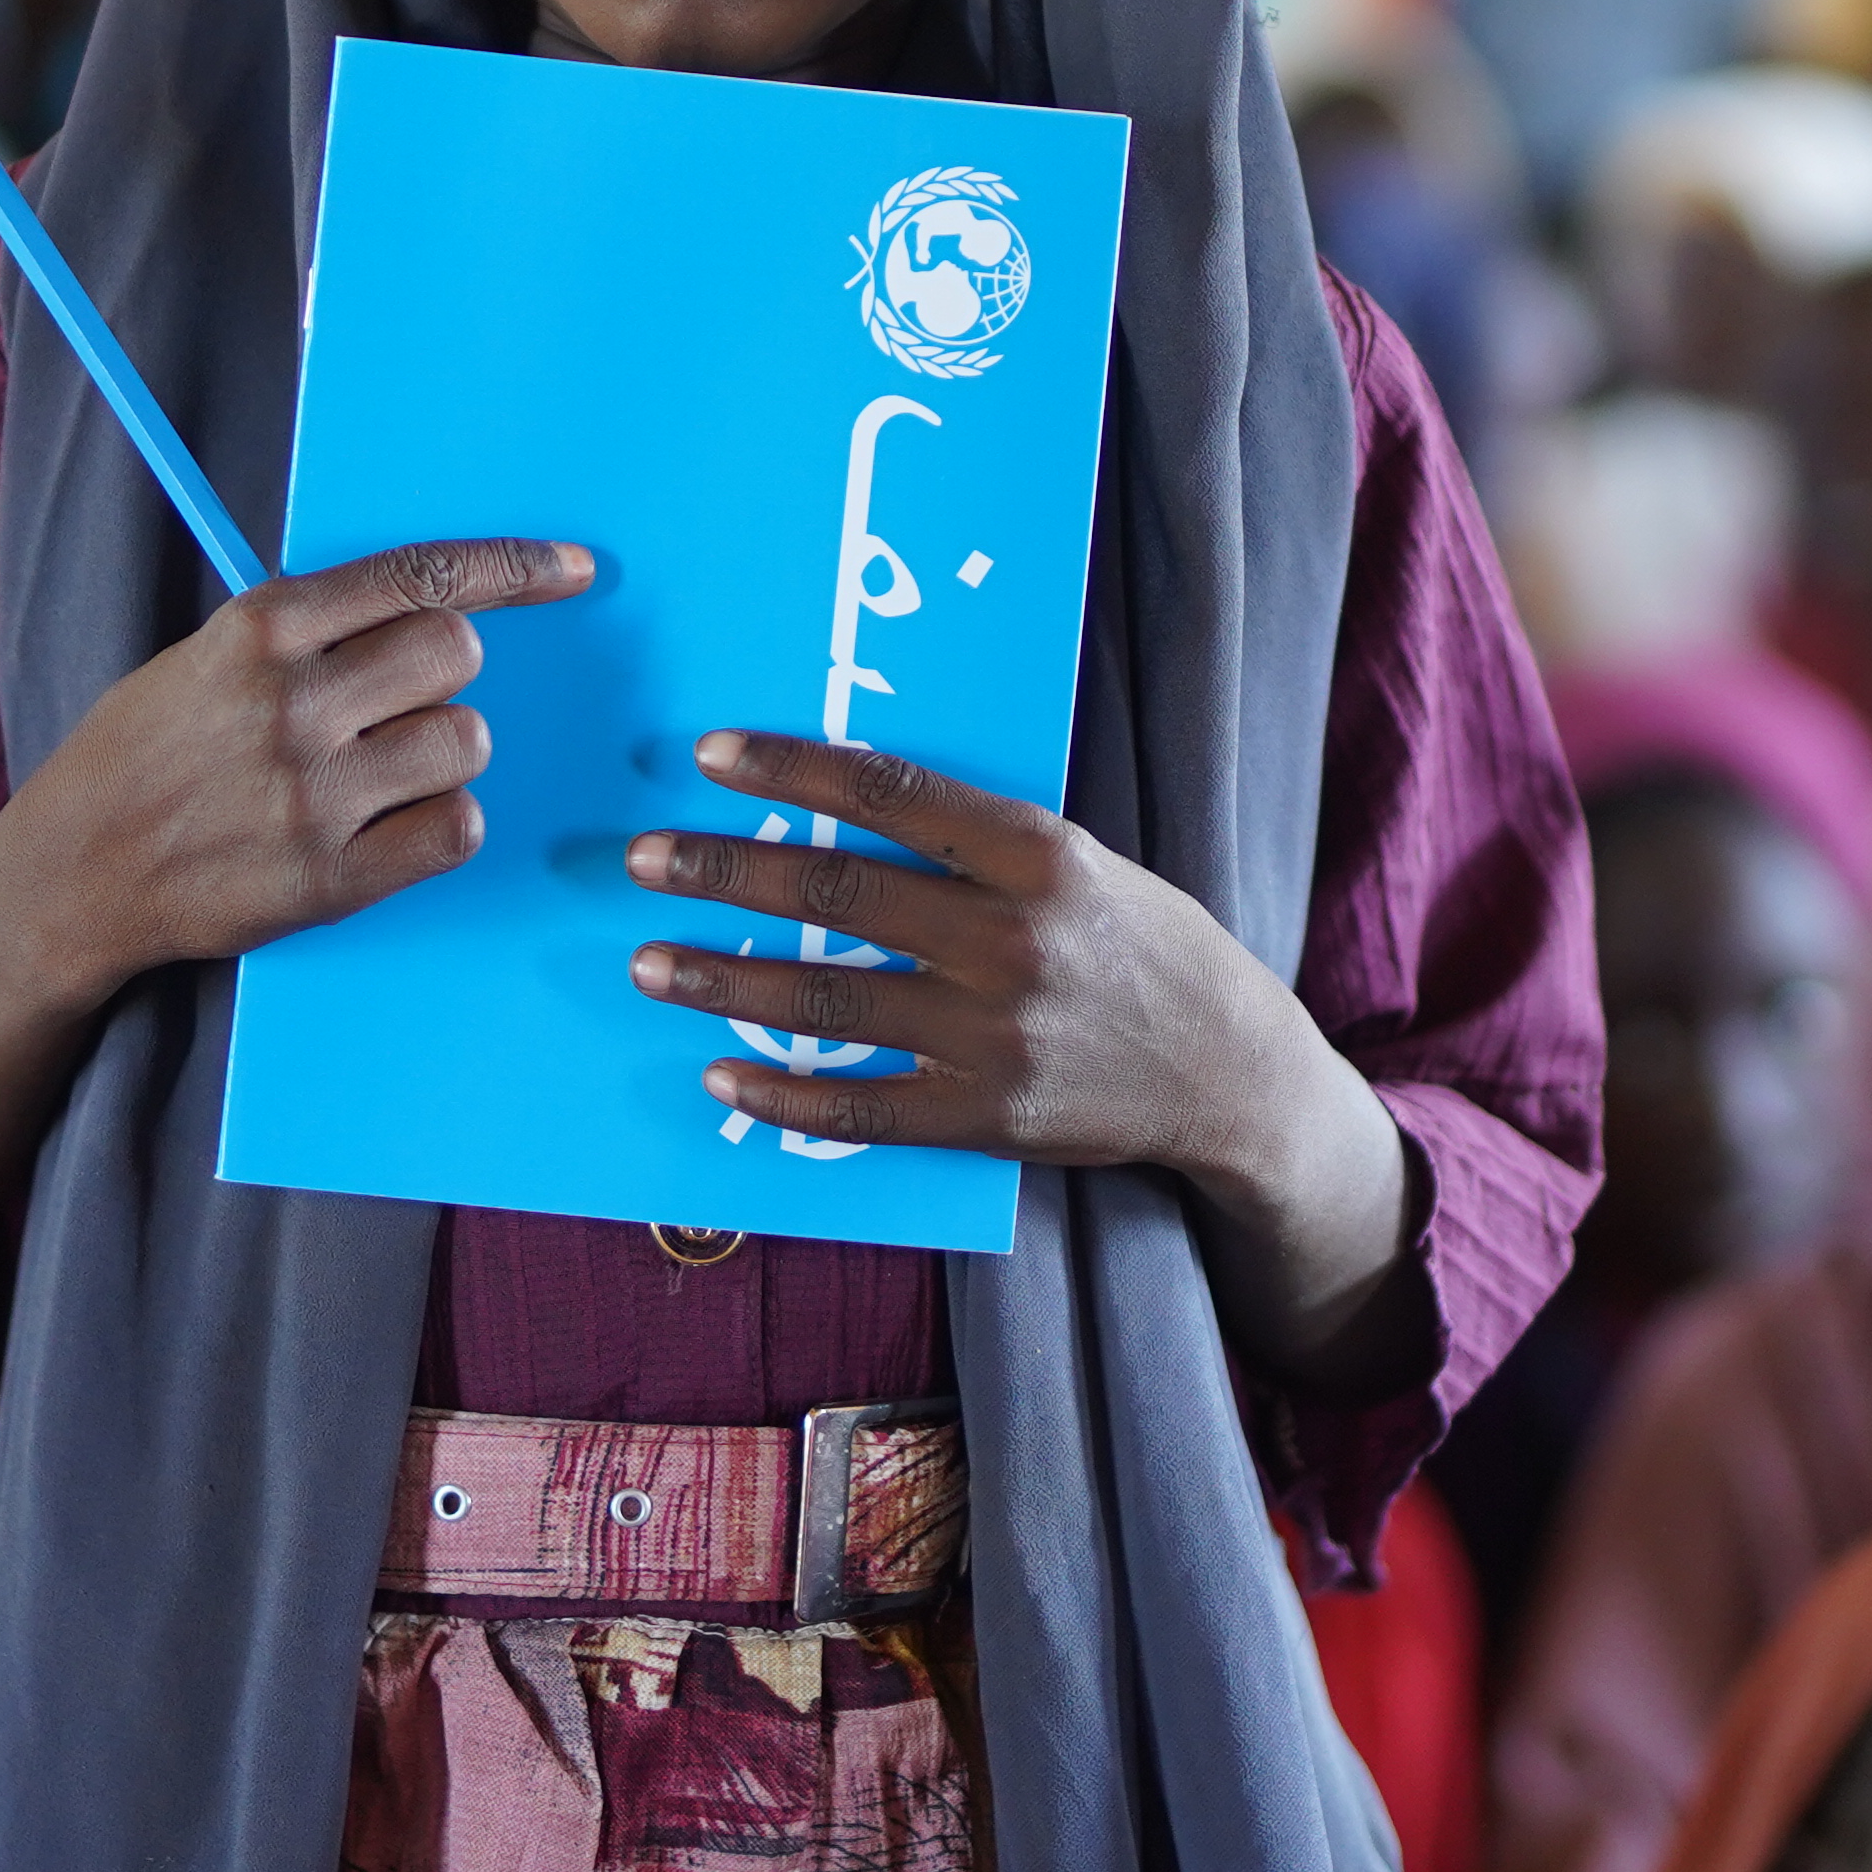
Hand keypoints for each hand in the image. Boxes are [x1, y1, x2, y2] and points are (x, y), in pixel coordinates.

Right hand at [0, 539, 595, 992]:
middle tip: (395, 704)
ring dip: (443, 752)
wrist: (72, 872)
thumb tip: (430, 602)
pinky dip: (440, 824)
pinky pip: (456, 829)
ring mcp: (312, 797)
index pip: (420, 576)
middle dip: (445, 674)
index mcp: (260, 631)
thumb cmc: (145, 754)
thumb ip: (306, 628)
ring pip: (466, 742)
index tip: (575, 569)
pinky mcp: (329, 881)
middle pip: (456, 654)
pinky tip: (388, 825)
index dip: (514, 568)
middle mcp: (291, 706)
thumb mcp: (204, 656)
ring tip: (378, 772)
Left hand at [625, 732, 1423, 1379]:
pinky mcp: (985, 1117)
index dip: (793, 770)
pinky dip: (780, 1093)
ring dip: (723, 979)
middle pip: (838, 896)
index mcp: (1038, 856)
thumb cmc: (1143, 945)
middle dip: (725, 873)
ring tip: (647, 961)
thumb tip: (843, 798)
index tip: (709, 754)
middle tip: (643, 859)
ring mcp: (995, 1036)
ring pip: (828, 1002)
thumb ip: (978, 840)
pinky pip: (858, 1108)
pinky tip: (719, 1071)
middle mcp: (1012, 941)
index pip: (891, 796)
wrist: (1227, 1070)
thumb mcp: (1080, 861)